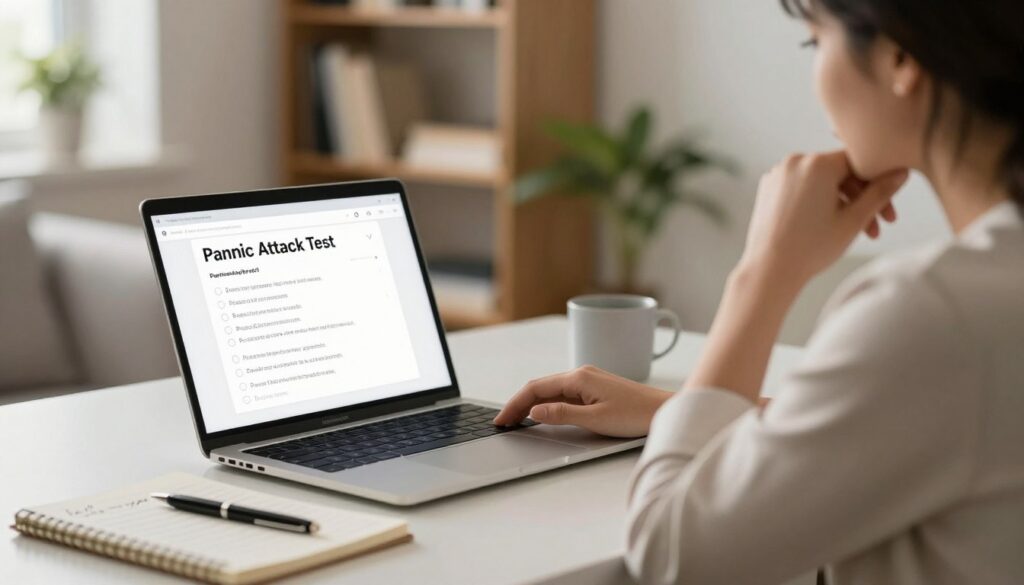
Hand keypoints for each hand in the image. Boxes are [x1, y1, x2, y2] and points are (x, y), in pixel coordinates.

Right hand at [492, 366, 672, 437]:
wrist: (665, 411)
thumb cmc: (636, 415)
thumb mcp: (596, 419)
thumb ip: (562, 414)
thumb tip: (534, 410)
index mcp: (579, 378)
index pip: (536, 388)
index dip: (515, 404)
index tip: (501, 420)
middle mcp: (581, 374)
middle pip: (540, 387)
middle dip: (518, 403)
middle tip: (503, 423)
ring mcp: (588, 381)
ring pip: (550, 390)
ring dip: (531, 403)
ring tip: (516, 420)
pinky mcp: (594, 389)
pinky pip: (563, 394)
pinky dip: (547, 403)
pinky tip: (542, 414)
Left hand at [741, 151, 907, 284]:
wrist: (768, 269)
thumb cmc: (812, 247)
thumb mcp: (854, 219)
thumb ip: (881, 192)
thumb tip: (902, 171)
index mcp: (818, 163)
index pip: (860, 163)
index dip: (878, 186)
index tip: (889, 213)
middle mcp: (795, 161)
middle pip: (840, 173)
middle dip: (861, 200)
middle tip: (878, 228)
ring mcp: (778, 174)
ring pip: (821, 182)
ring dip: (841, 204)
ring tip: (855, 234)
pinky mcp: (768, 188)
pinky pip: (801, 188)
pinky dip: (817, 202)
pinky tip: (825, 226)